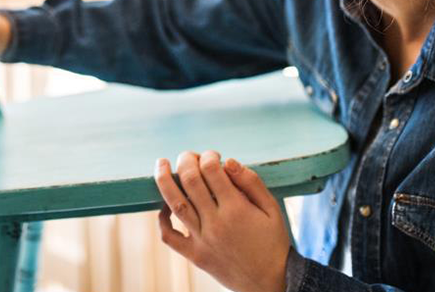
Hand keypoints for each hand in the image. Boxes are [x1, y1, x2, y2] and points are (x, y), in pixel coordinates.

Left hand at [154, 150, 289, 291]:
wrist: (272, 283)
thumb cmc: (273, 242)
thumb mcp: (272, 208)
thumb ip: (251, 182)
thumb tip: (228, 161)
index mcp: (236, 209)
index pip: (212, 171)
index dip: (208, 156)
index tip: (213, 156)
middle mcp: (216, 223)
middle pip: (191, 182)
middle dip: (186, 161)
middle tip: (188, 155)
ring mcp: (202, 241)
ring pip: (176, 204)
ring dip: (164, 180)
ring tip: (161, 163)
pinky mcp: (195, 256)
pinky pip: (170, 237)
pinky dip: (162, 219)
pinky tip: (165, 206)